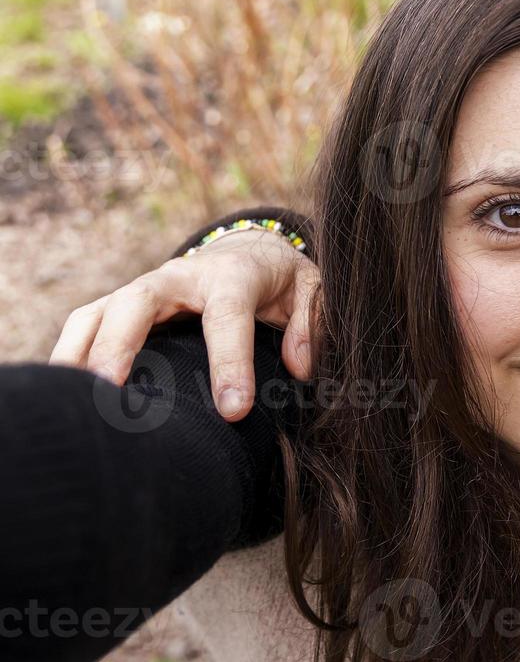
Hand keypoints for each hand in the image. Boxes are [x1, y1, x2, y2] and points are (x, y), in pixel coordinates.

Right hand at [47, 230, 319, 419]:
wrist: (251, 251)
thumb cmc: (282, 281)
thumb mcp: (312, 292)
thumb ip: (312, 323)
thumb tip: (299, 367)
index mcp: (234, 275)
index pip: (227, 316)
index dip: (229, 363)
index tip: (234, 410)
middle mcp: (180, 277)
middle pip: (138, 301)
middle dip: (121, 345)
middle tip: (112, 393)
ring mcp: (144, 290)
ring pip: (97, 313)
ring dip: (78, 354)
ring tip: (73, 402)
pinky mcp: (120, 304)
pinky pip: (83, 326)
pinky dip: (69, 356)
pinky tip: (65, 396)